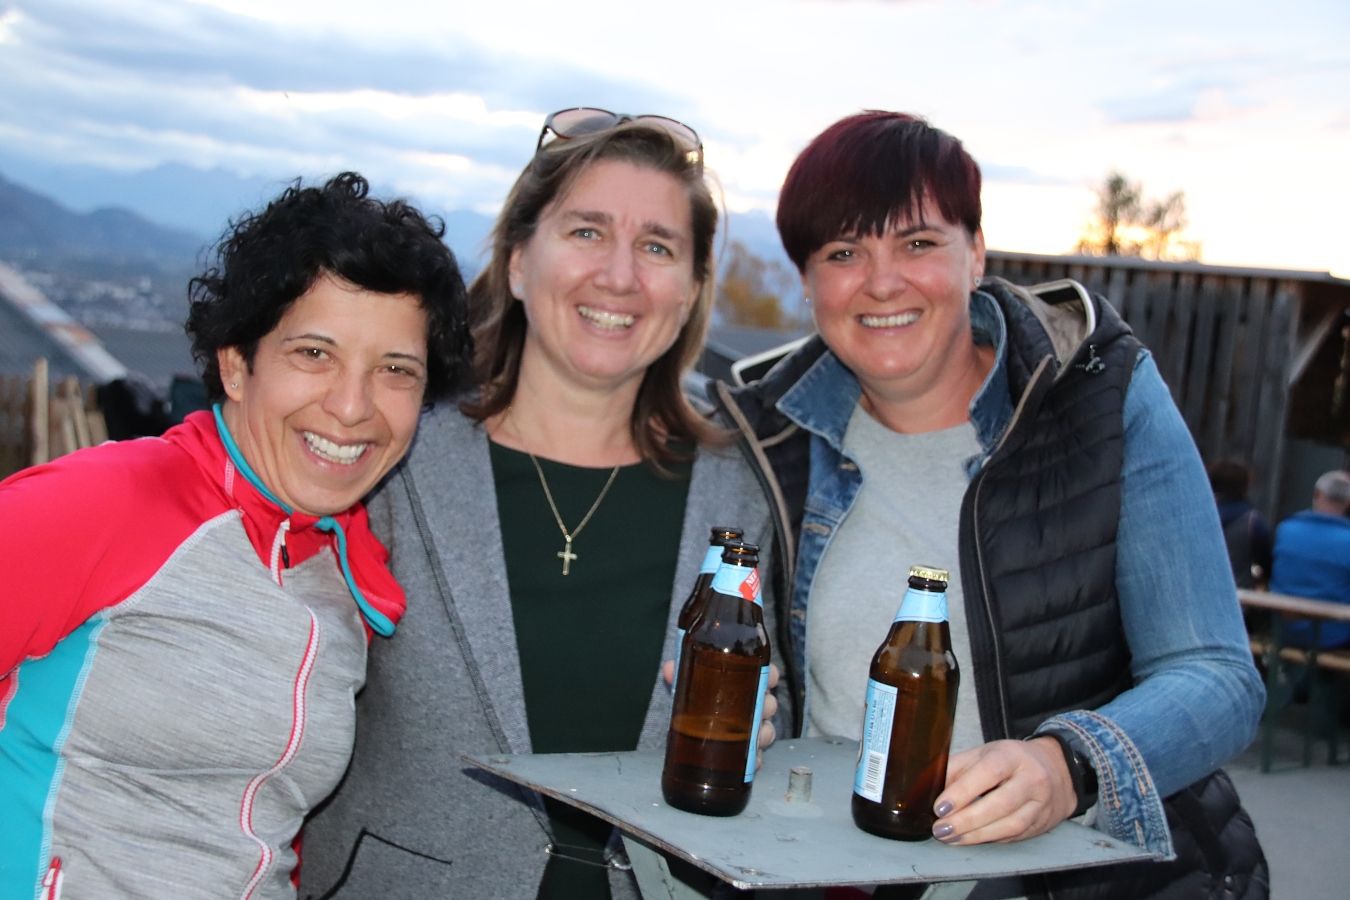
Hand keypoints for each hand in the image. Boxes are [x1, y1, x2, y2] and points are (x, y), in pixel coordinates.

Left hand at [661, 660, 778, 767]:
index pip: (764, 675)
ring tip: (757, 736)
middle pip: (768, 704)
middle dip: (767, 705)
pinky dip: (755, 759)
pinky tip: (752, 761)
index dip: (771, 674)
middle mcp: (750, 707)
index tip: (770, 676)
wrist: (684, 735)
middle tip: (761, 707)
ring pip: (766, 730)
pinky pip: (755, 756)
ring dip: (764, 733)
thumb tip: (669, 668)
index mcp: (742, 685)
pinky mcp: (743, 754)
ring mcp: (749, 731)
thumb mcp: (685, 686)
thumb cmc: (693, 702)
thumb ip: (679, 676)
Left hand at [929, 737, 1076, 843]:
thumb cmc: (1010, 760)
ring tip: (951, 837)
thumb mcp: (983, 754)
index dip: (963, 792)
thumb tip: (928, 786)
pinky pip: (1015, 836)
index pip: (988, 773)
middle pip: (1000, 804)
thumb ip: (957, 768)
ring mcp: (1041, 803)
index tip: (940, 807)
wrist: (1055, 769)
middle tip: (941, 829)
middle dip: (966, 820)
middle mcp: (1032, 779)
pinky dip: (990, 839)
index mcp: (1013, 755)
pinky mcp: (1042, 823)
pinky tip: (971, 839)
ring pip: (1010, 825)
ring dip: (976, 836)